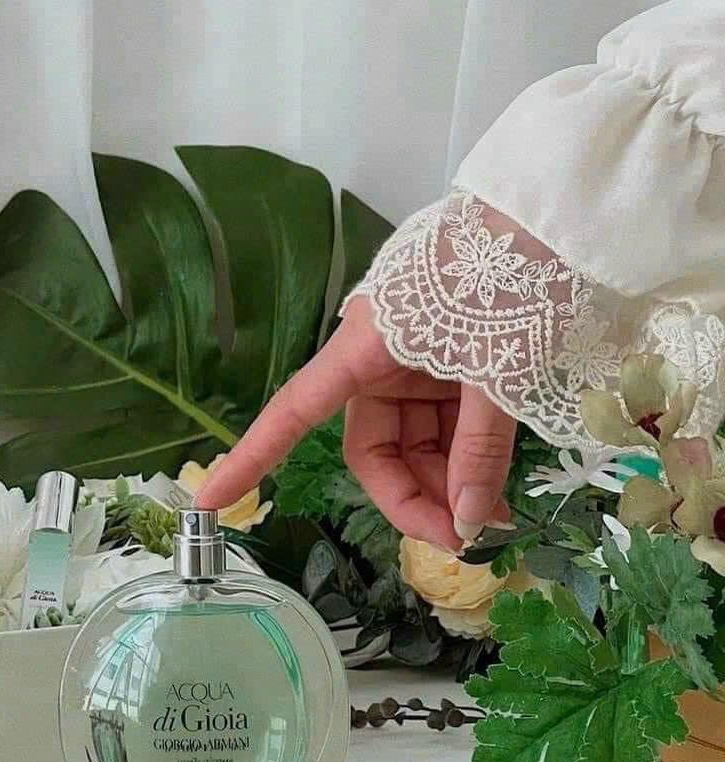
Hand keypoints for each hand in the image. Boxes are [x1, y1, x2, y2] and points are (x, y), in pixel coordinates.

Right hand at [195, 296, 515, 550]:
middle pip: (375, 450)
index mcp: (365, 348)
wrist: (558, 217)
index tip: (210, 498)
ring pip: (415, 447)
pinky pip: (446, 429)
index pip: (294, 413)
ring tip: (495, 519)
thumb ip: (479, 450)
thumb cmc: (514, 278)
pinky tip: (497, 490)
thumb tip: (468, 523)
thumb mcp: (497, 371)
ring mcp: (416, 367)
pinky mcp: (451, 369)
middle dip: (414, 498)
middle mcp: (379, 361)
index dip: (252, 457)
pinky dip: (469, 461)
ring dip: (449, 486)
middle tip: (464, 538)